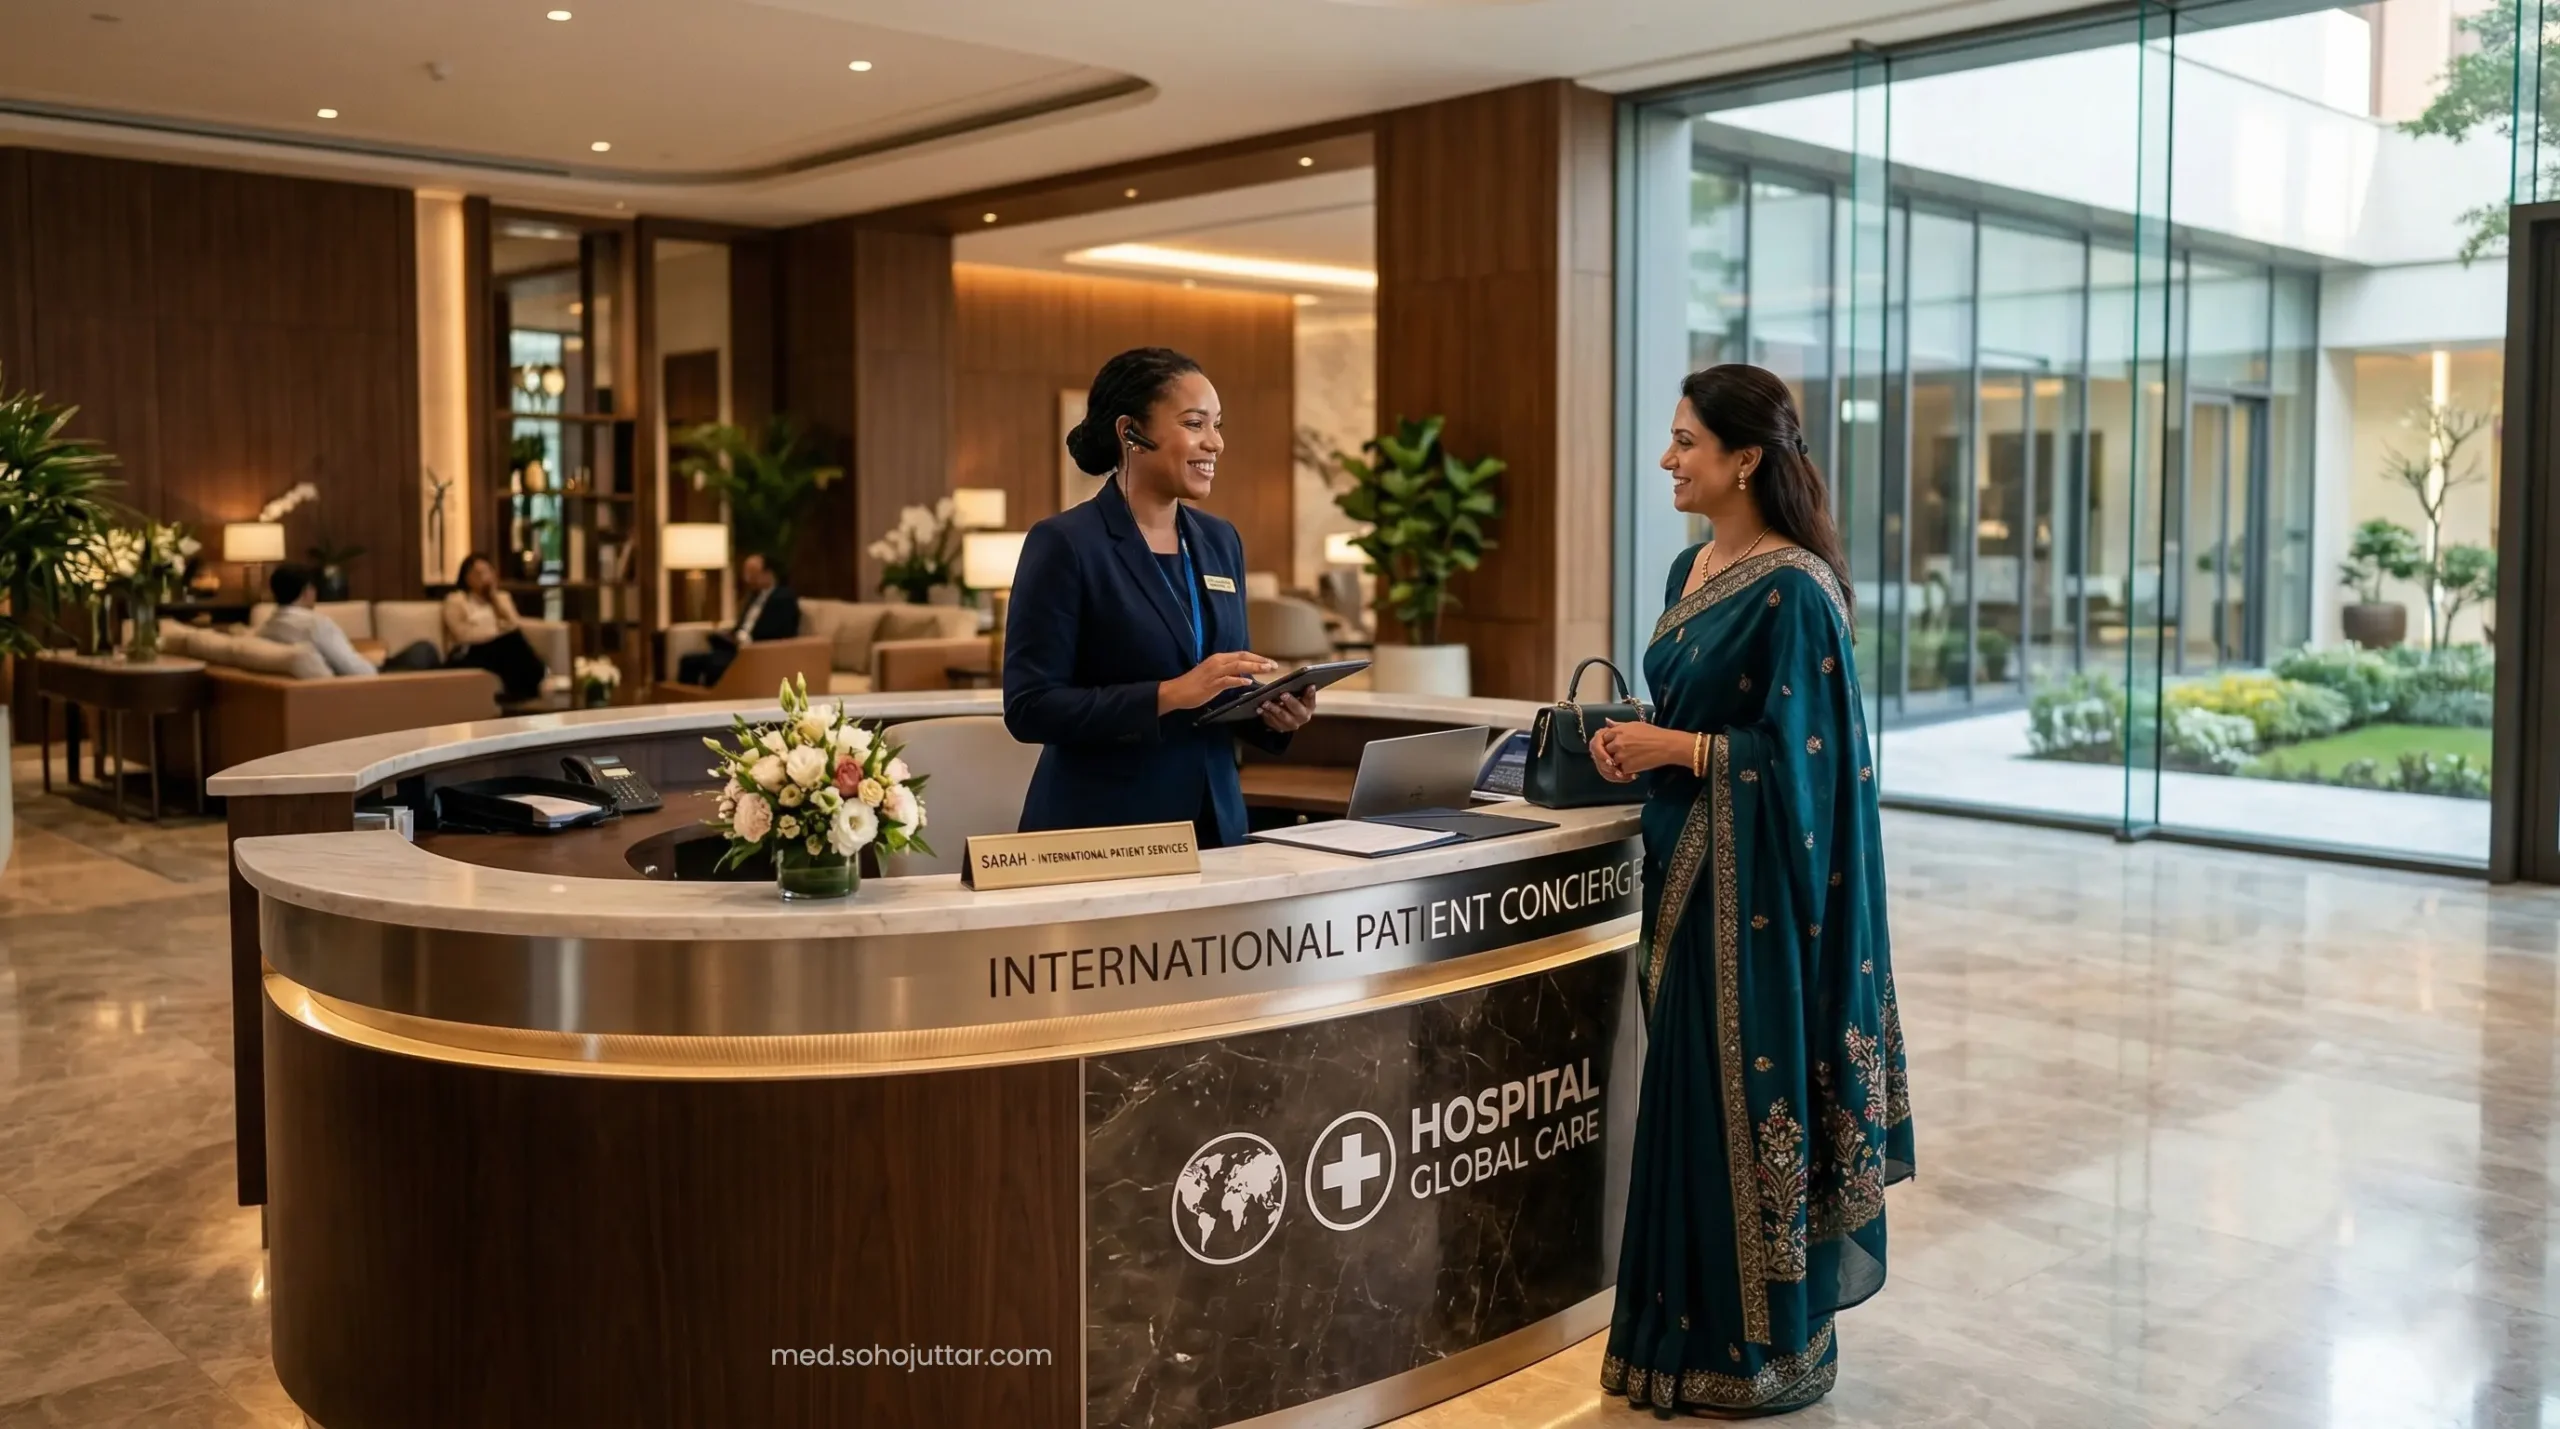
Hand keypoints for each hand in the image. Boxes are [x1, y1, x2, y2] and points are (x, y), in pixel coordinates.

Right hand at [1160, 651, 1277, 714]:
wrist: (1177, 691)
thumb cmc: (1194, 684)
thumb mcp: (1213, 676)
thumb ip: (1228, 674)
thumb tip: (1243, 676)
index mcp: (1219, 659)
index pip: (1242, 655)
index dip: (1257, 658)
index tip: (1269, 662)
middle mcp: (1218, 662)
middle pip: (1242, 658)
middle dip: (1260, 661)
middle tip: (1274, 665)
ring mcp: (1214, 672)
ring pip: (1237, 666)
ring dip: (1254, 667)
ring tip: (1266, 670)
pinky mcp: (1211, 683)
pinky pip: (1228, 680)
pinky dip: (1239, 680)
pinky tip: (1248, 682)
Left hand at [1259, 687, 1315, 733]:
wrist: (1286, 715)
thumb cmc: (1292, 700)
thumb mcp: (1297, 694)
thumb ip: (1298, 688)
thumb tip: (1294, 680)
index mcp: (1309, 707)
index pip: (1311, 700)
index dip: (1310, 693)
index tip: (1309, 685)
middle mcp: (1303, 717)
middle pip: (1297, 709)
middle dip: (1290, 701)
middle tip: (1283, 694)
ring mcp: (1292, 724)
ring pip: (1283, 717)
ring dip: (1274, 709)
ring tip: (1265, 702)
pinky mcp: (1281, 728)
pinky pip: (1273, 721)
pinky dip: (1266, 714)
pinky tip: (1260, 709)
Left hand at [1591, 719, 1695, 782]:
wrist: (1666, 746)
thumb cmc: (1653, 733)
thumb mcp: (1634, 725)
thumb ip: (1618, 725)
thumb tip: (1606, 722)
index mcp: (1618, 731)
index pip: (1602, 738)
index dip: (1607, 742)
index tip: (1613, 746)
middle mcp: (1617, 743)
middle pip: (1604, 751)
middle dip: (1610, 754)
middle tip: (1622, 756)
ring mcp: (1621, 755)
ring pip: (1611, 762)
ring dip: (1618, 763)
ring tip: (1631, 761)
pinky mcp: (1627, 767)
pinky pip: (1620, 771)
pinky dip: (1625, 771)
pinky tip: (1636, 767)